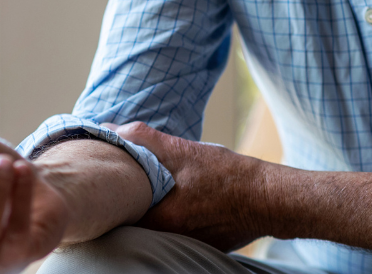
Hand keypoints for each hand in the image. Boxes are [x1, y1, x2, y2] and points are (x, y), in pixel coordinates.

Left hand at [108, 121, 271, 252]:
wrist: (269, 198)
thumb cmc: (227, 174)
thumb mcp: (183, 150)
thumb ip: (143, 139)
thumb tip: (109, 127)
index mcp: (160, 219)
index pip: (117, 216)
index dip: (107, 198)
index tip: (103, 184)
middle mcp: (169, 238)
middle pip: (133, 225)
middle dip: (126, 205)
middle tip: (122, 186)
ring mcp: (185, 245)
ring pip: (153, 230)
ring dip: (148, 212)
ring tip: (148, 192)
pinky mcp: (199, 245)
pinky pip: (173, 234)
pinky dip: (170, 220)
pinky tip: (178, 203)